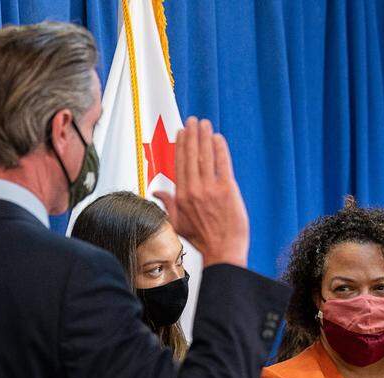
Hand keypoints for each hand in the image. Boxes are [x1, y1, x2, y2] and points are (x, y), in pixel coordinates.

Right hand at [153, 117, 248, 268]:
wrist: (223, 252)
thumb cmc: (202, 240)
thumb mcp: (178, 224)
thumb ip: (168, 205)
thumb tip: (156, 193)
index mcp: (181, 196)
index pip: (180, 164)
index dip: (181, 145)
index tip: (182, 132)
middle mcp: (194, 189)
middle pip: (191, 156)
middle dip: (192, 135)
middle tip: (193, 120)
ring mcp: (210, 189)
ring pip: (205, 156)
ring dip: (204, 137)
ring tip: (205, 123)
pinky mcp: (227, 190)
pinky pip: (222, 164)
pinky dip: (220, 149)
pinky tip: (218, 138)